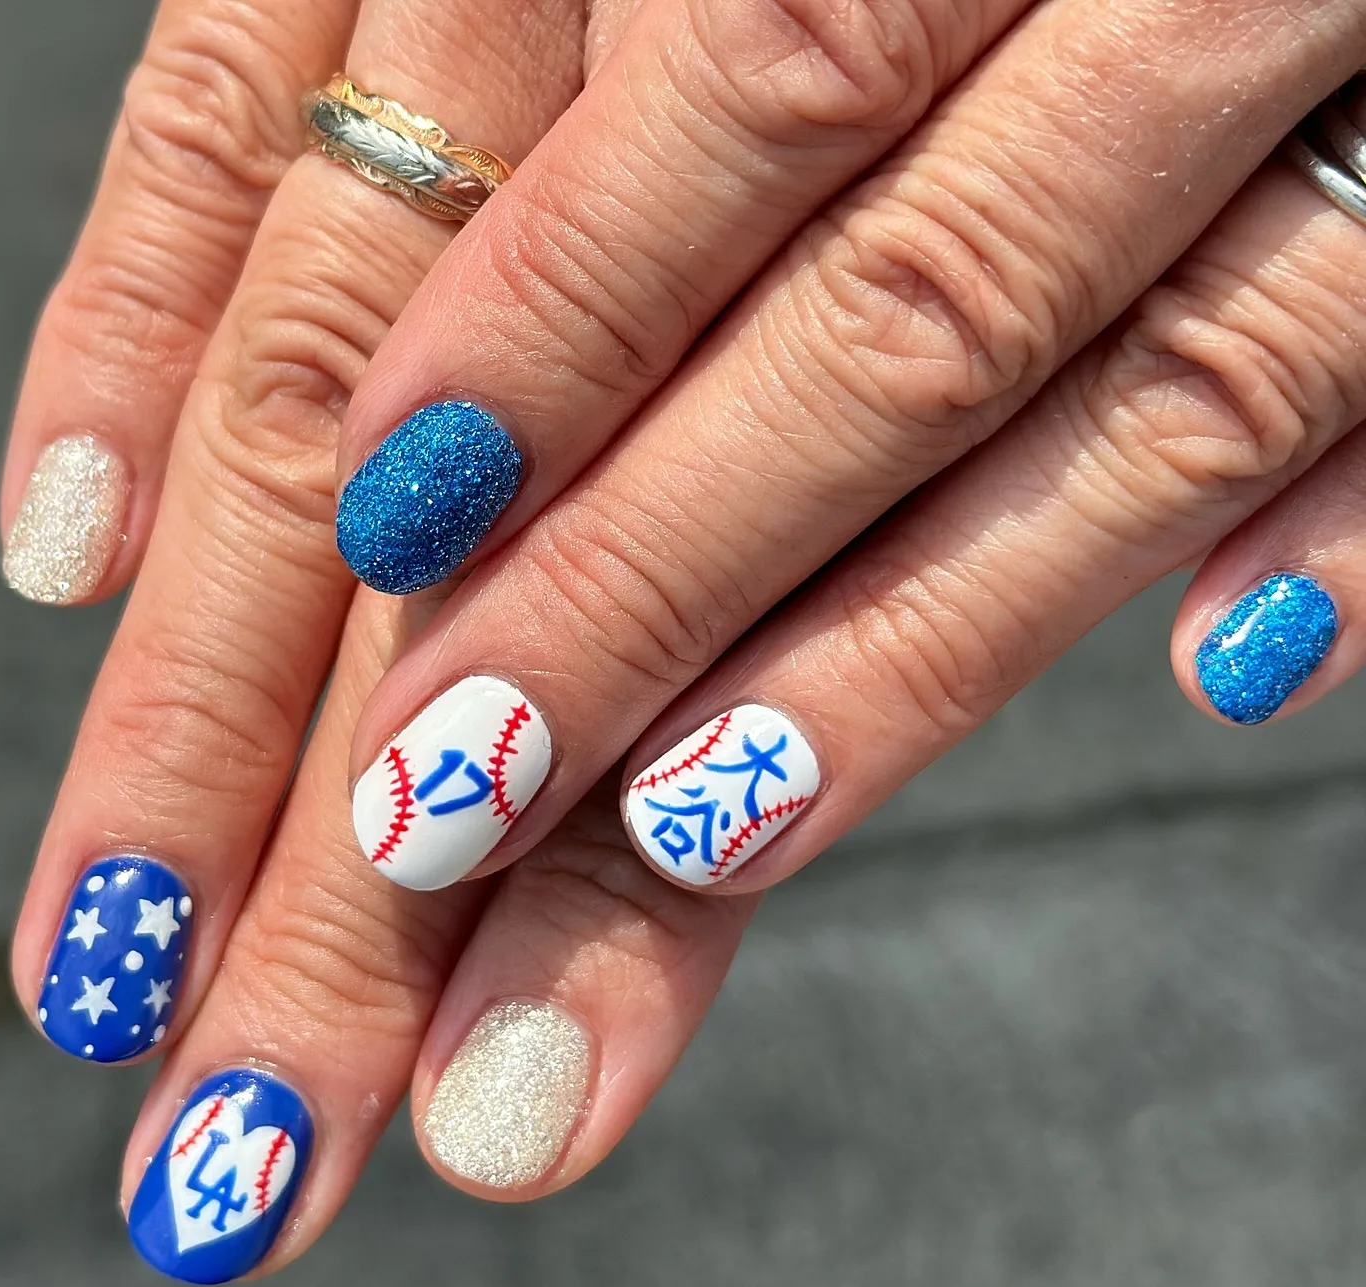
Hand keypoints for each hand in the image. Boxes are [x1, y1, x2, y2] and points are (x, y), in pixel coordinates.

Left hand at [338, 0, 1365, 896]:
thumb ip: (712, 45)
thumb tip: (476, 309)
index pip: (761, 68)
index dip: (562, 310)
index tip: (392, 512)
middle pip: (894, 316)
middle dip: (654, 575)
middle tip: (443, 794)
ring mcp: (1361, 70)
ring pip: (1140, 393)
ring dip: (907, 644)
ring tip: (695, 834)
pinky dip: (1343, 523)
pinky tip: (1241, 667)